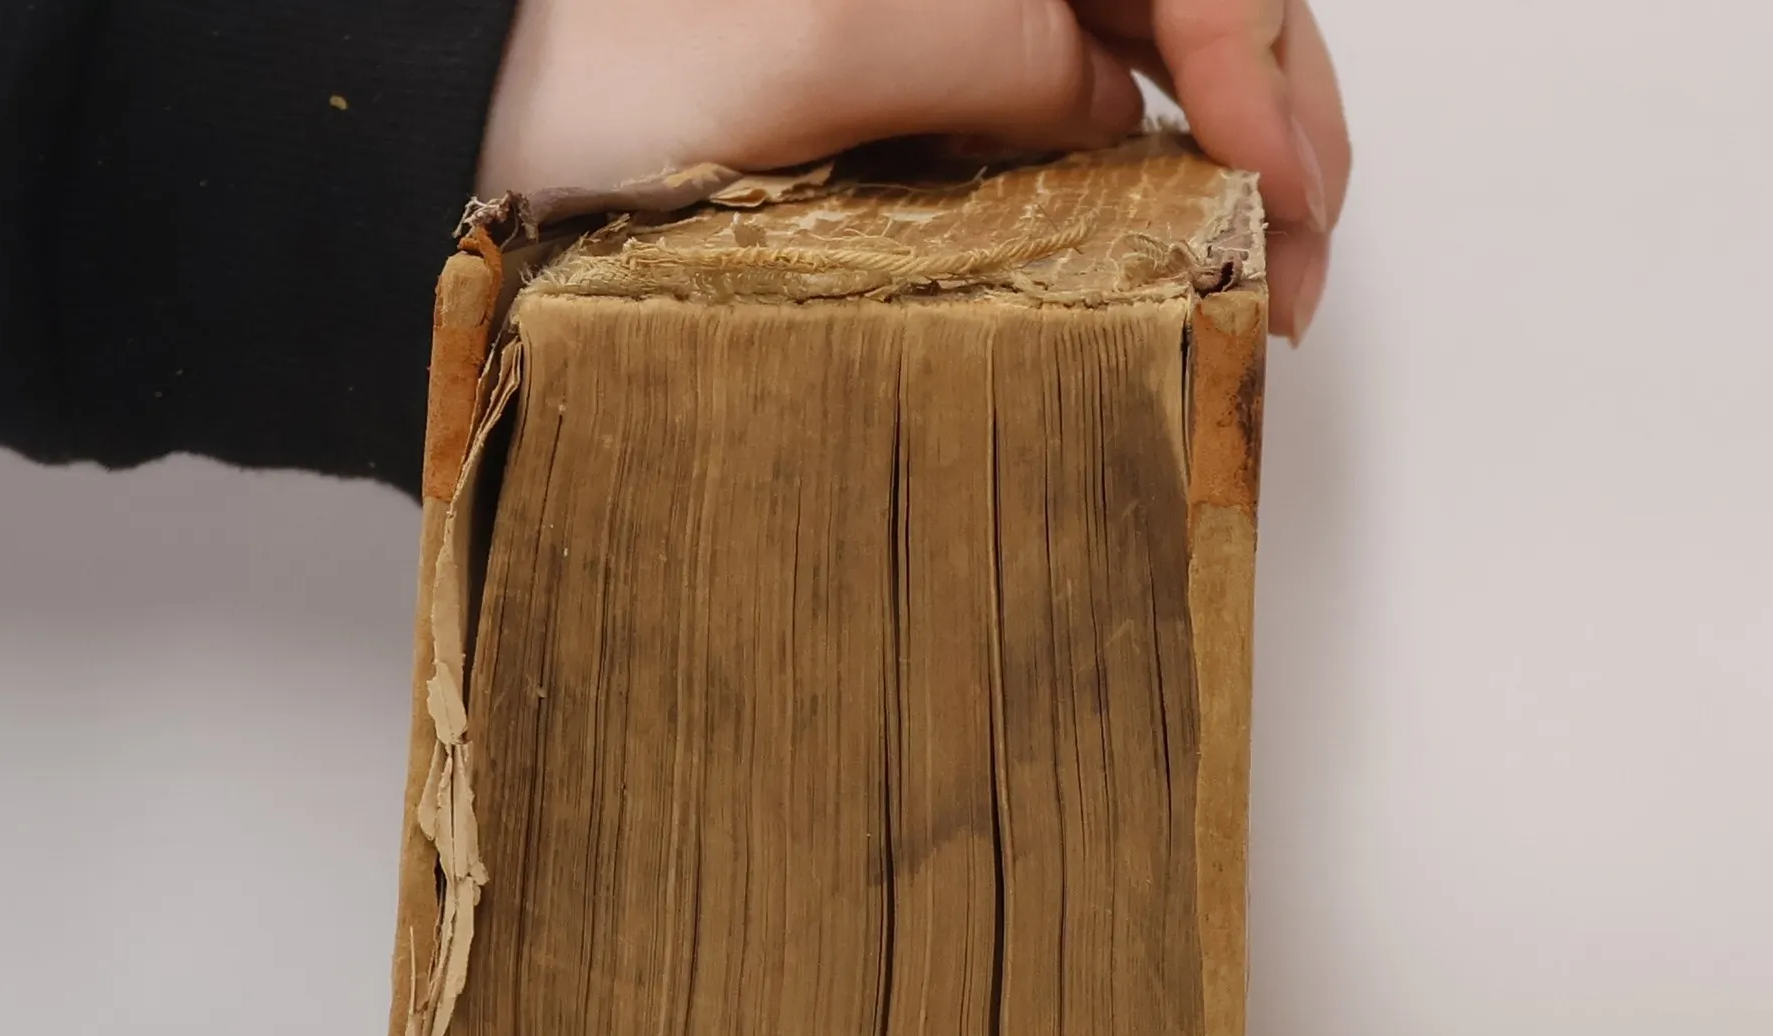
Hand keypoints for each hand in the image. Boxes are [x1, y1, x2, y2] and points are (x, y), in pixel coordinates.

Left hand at [480, 0, 1347, 339]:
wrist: (470, 136)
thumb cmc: (591, 80)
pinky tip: (1169, 244)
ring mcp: (958, 18)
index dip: (1258, 65)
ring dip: (1227, 157)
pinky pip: (1071, 114)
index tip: (1281, 196)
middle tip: (1302, 266)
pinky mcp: (930, 86)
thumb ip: (991, 48)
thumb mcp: (810, 53)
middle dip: (1276, 119)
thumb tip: (1112, 98)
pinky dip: (1141, 178)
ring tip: (1263, 273)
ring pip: (1144, 60)